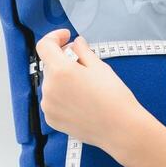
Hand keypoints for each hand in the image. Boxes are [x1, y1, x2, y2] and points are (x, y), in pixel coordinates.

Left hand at [35, 30, 151, 151]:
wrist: (120, 129)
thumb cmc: (114, 98)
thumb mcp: (99, 67)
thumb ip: (83, 51)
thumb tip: (76, 43)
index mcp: (60, 71)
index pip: (44, 46)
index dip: (55, 37)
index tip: (66, 38)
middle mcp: (49, 88)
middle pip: (50, 65)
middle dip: (64, 60)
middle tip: (84, 64)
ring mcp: (48, 106)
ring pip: (51, 84)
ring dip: (63, 79)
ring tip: (85, 87)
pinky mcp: (52, 120)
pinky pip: (52, 101)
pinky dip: (62, 96)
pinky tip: (81, 101)